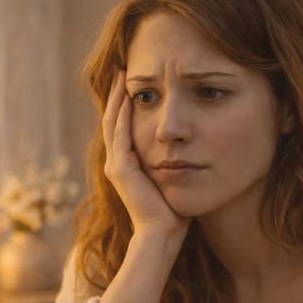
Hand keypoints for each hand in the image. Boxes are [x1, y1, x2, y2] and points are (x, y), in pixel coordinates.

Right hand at [102, 69, 191, 239]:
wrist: (162, 234)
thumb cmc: (173, 212)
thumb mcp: (173, 178)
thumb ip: (174, 161)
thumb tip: (190, 146)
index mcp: (126, 164)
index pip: (121, 126)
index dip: (124, 103)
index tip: (133, 81)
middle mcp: (116, 162)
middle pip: (112, 119)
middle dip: (117, 93)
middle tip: (121, 68)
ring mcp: (116, 165)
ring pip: (113, 122)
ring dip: (117, 97)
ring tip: (121, 75)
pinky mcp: (122, 169)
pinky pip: (120, 134)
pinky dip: (123, 114)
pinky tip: (130, 96)